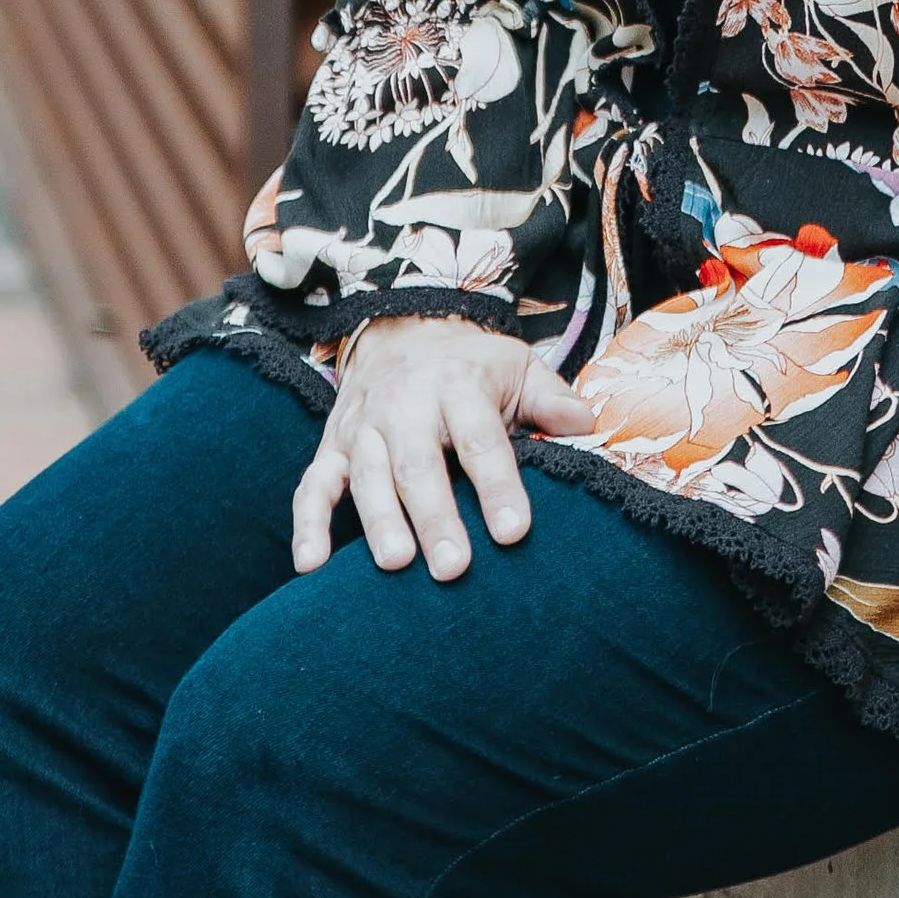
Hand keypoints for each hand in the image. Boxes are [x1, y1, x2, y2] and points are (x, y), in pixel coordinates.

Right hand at [290, 316, 594, 581]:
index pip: (480, 438)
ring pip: (367, 476)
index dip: (498, 485)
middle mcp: (406, 404)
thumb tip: (590, 430)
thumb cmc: (473, 366)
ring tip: (396, 565)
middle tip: (453, 567)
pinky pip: (312, 486)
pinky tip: (311, 567)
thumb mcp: (518, 367)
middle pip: (419, 464)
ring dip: (379, 521)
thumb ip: (552, 401)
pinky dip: (308, 525)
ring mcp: (364, 427)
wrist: (403, 330)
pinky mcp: (332, 446)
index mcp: (459, 385)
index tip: (514, 533)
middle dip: (435, 516)